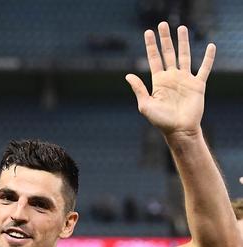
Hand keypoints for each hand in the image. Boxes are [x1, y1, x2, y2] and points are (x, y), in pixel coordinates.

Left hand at [126, 22, 214, 136]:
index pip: (154, 58)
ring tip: (181, 28)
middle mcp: (171, 77)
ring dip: (183, 42)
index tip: (148, 32)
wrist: (179, 130)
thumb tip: (128, 75)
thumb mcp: (145, 105)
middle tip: (163, 24)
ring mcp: (185, 80)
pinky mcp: (198, 85)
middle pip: (168, 53)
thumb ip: (139, 89)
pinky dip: (208, 58)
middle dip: (165, 39)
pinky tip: (211, 46)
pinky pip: (204, 68)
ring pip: (185, 56)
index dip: (151, 45)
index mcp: (158, 81)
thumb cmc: (160, 121)